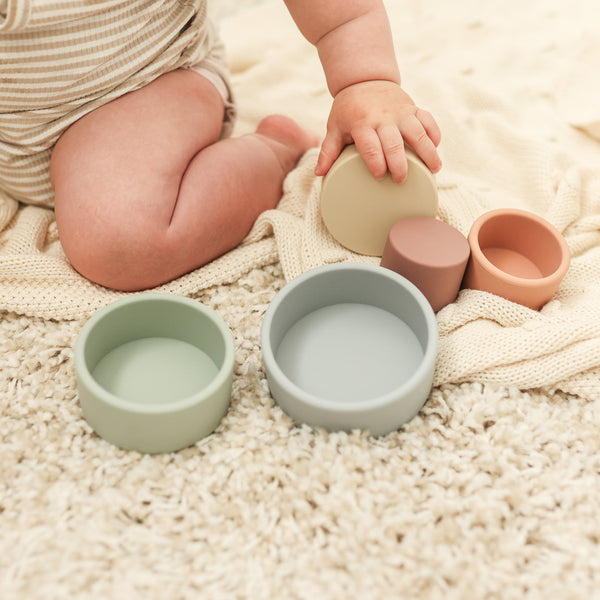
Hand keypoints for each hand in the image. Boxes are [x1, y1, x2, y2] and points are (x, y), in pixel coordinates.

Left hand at [315, 80, 441, 182]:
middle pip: (394, 144)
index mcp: (362, 123)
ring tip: (433, 169)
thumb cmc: (347, 109)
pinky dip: (434, 134)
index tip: (380, 176)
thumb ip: (328, 150)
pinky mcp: (413, 108)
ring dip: (427, 151)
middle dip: (400, 164)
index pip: (370, 146)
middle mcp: (383, 117)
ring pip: (418, 133)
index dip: (376, 163)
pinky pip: (428, 120)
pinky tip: (435, 148)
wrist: (364, 79)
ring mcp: (401, 112)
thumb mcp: (334, 127)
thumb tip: (319, 174)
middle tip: (401, 180)